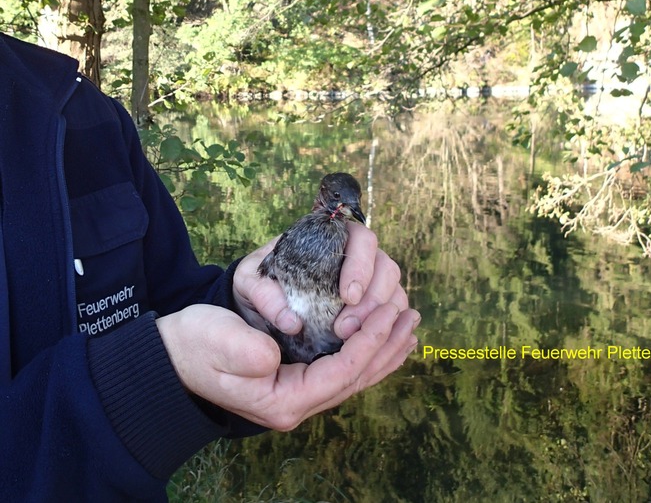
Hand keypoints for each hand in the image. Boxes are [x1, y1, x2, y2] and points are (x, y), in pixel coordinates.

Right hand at [156, 300, 418, 429]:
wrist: (174, 357)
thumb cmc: (196, 345)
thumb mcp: (218, 343)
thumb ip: (249, 350)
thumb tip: (283, 346)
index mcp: (283, 399)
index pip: (342, 371)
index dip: (370, 340)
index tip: (389, 311)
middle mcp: (297, 403)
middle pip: (357, 377)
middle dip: (387, 346)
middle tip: (412, 317)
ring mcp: (298, 394)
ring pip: (355, 376)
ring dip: (384, 350)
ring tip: (408, 327)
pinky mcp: (297, 379)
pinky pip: (343, 369)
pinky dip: (367, 353)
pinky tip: (380, 338)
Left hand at [231, 222, 408, 339]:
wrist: (257, 304)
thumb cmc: (258, 282)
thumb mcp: (250, 282)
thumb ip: (263, 293)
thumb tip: (291, 322)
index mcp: (333, 237)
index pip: (362, 240)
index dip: (361, 266)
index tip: (347, 295)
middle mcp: (357, 257)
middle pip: (386, 268)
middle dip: (373, 300)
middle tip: (345, 328)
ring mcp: (369, 283)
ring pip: (393, 293)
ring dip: (380, 318)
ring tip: (350, 340)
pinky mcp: (371, 310)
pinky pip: (391, 316)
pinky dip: (385, 330)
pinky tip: (367, 347)